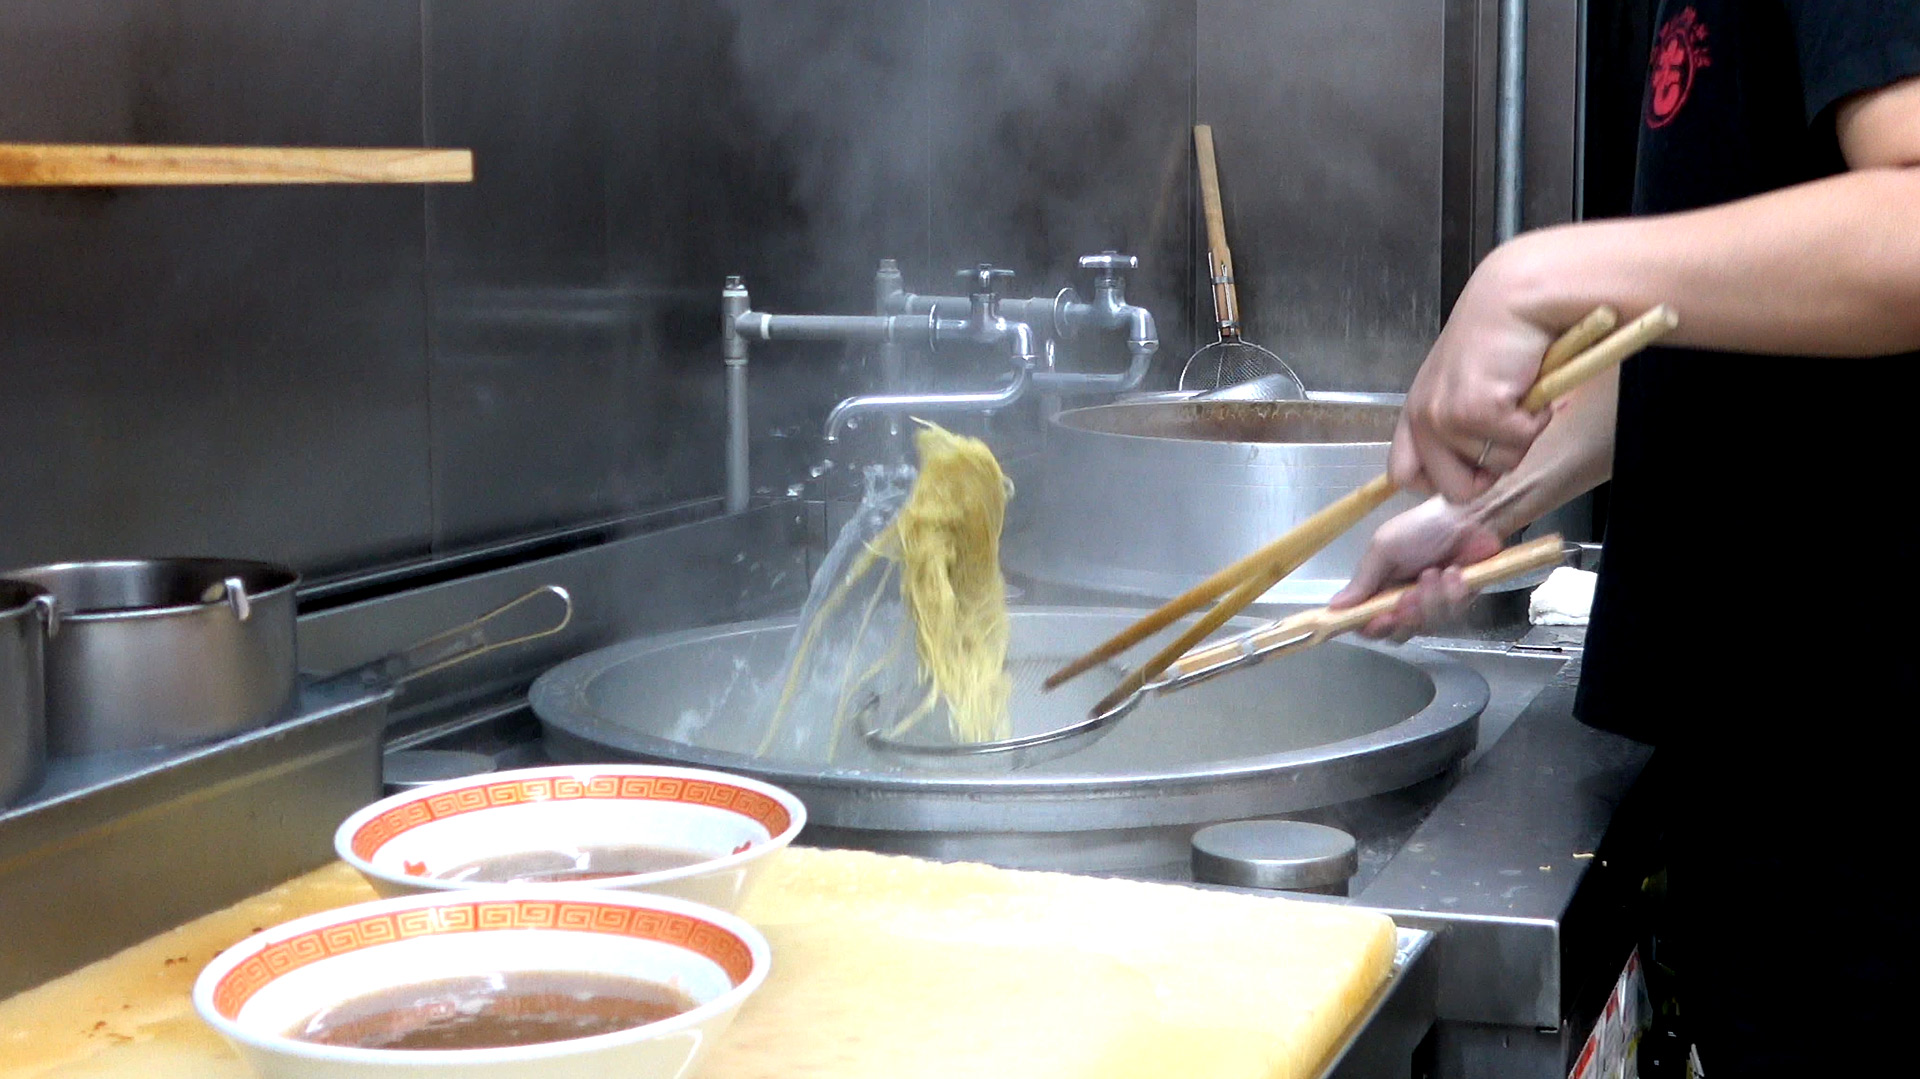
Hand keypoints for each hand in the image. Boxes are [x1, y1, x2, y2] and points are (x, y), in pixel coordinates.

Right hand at [1329, 497, 1504, 640]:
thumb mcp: (1384, 547)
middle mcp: (1403, 601)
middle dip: (1407, 616)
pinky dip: (1454, 594)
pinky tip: (1456, 573)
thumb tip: (1333, 607)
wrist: (1470, 517)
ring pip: (1428, 626)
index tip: (1381, 619)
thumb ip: (1362, 580)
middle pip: (1399, 633)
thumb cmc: (1422, 527)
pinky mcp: (1459, 604)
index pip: (1367, 622)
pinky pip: (1454, 616)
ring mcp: (1433, 605)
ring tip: (1437, 572)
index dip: (1372, 628)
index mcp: (1380, 588)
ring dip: (1432, 600)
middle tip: (1411, 595)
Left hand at [1390, 249, 1559, 501]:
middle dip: (1490, 469)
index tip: (1473, 467)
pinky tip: (1529, 386)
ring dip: (1519, 435)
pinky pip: (1517, 443)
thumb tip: (1472, 476)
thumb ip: (1454, 428)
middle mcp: (1423, 418)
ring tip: (1519, 393)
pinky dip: (1534, 420)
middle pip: (1453, 489)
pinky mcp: (1476, 411)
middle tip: (1508, 427)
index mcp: (1415, 413)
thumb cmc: (1499, 340)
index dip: (1443, 481)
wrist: (1515, 299)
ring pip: (1495, 467)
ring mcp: (1446, 416)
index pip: (1404, 476)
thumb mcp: (1462, 387)